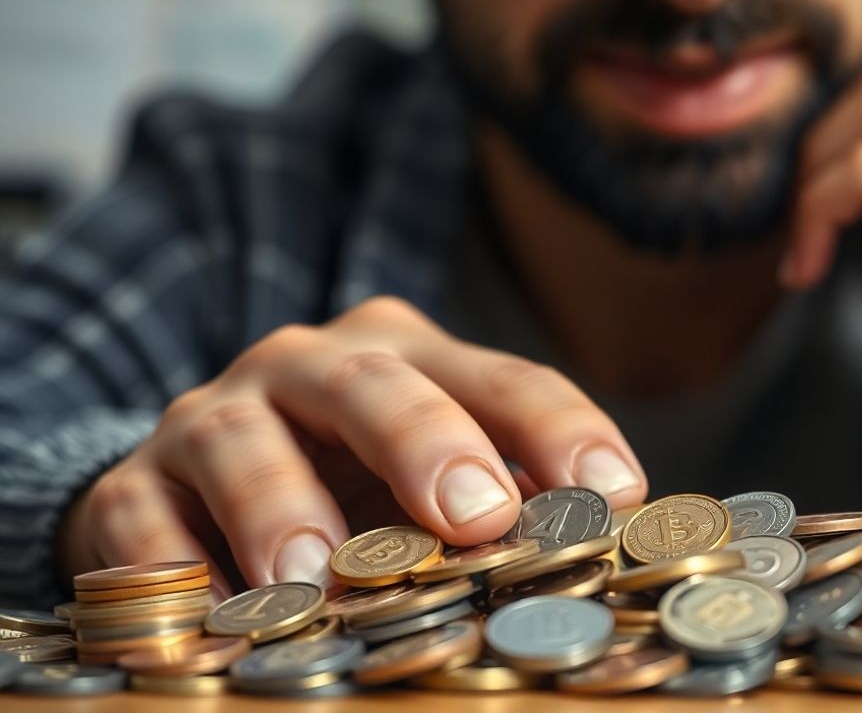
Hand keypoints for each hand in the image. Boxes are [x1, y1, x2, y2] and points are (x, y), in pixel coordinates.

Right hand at [60, 297, 646, 596]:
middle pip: (377, 386)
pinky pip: (139, 515)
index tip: (615, 495)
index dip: (563, 432)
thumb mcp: (427, 479)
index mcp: (407, 358)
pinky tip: (202, 614)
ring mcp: (217, 418)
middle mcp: (311, 368)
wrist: (193, 479)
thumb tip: (606, 549)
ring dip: (282, 508)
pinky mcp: (135, 481)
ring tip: (314, 581)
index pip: (503, 381)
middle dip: (428, 444)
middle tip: (475, 518)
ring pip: (246, 441)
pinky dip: (166, 565)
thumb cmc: (347, 486)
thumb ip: (504, 498)